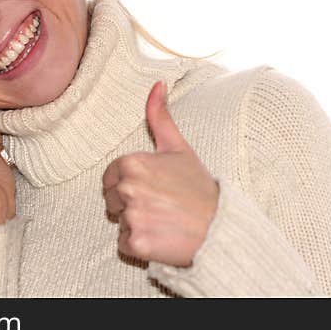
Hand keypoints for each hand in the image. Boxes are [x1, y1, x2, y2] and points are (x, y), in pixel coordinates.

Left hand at [102, 81, 218, 266]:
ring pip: (119, 222)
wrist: (220, 227)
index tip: (153, 188)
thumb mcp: (179, 148)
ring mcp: (132, 216)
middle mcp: (128, 188)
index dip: (129, 184)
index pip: (110, 177)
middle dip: (130, 204)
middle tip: (161, 205)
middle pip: (111, 200)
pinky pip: (123, 245)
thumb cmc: (199, 187)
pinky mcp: (136, 243)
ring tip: (163, 220)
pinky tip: (161, 236)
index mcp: (132, 163)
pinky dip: (139, 245)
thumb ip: (160, 117)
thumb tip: (157, 83)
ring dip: (136, 224)